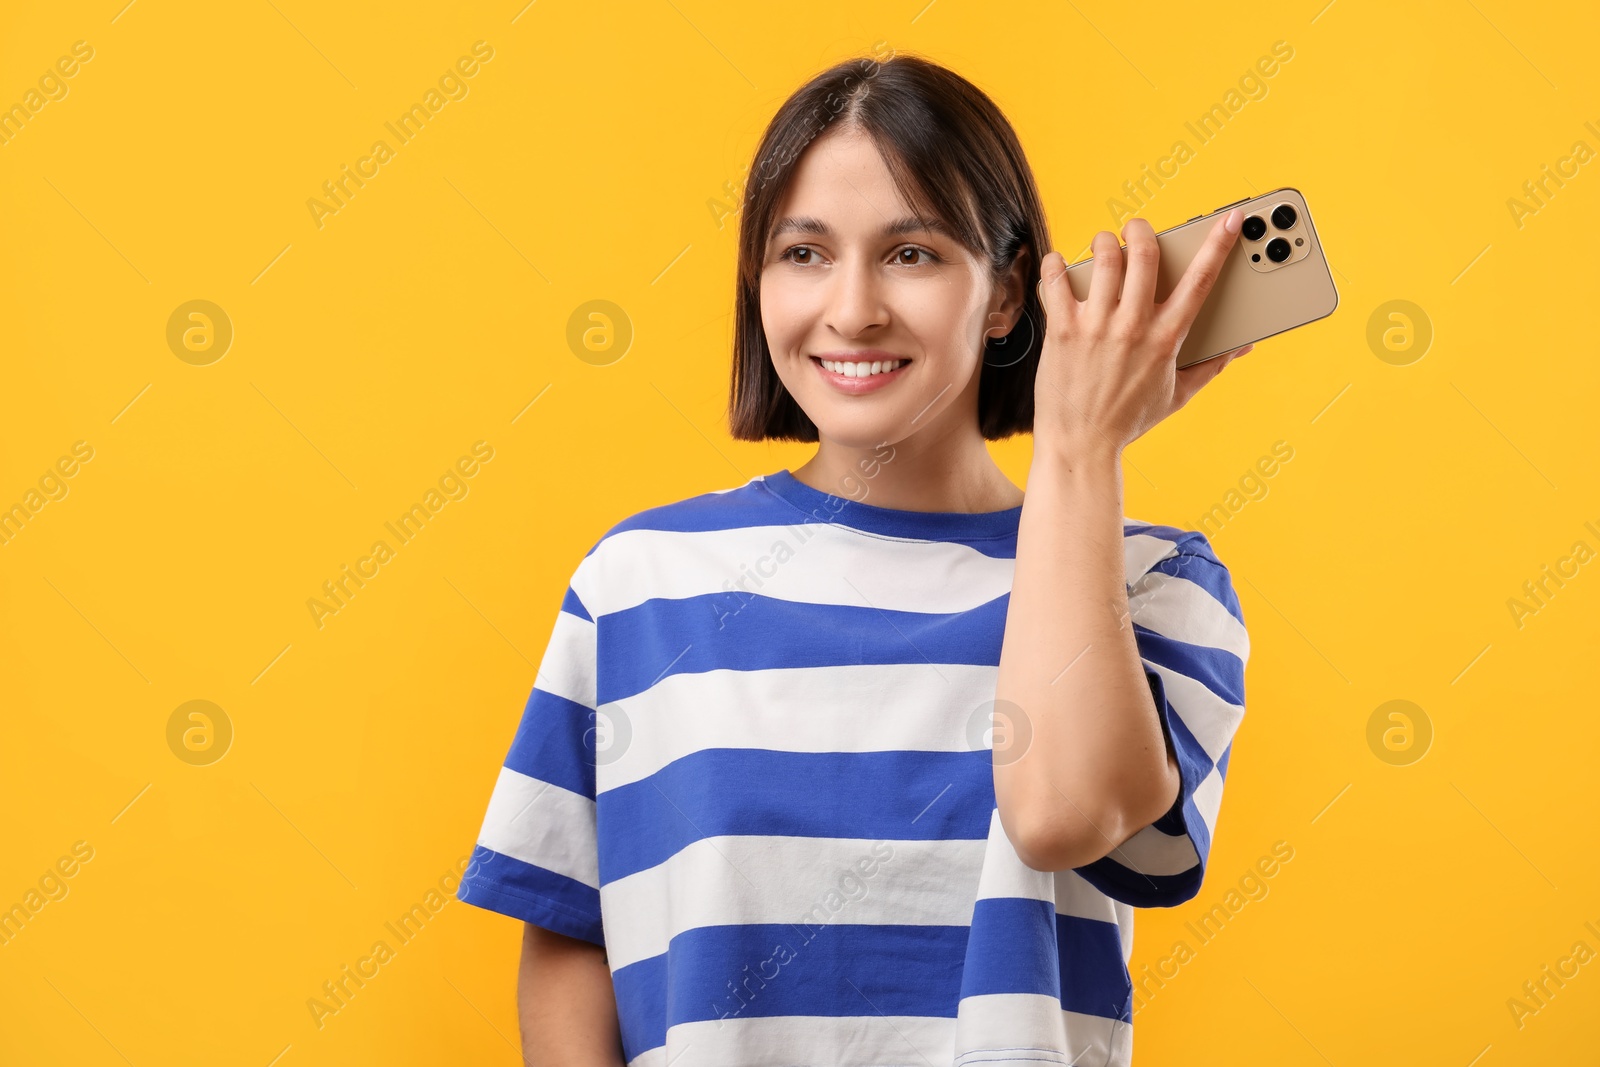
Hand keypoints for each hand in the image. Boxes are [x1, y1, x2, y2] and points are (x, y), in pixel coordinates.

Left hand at [1032, 209, 1254, 459]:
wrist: (1081, 445)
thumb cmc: (1128, 421)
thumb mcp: (1177, 395)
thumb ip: (1211, 367)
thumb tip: (1241, 347)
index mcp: (1166, 339)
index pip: (1200, 281)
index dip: (1219, 244)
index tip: (1230, 219)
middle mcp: (1133, 327)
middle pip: (1145, 254)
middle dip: (1143, 230)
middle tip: (1137, 230)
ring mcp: (1096, 327)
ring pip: (1104, 258)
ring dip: (1104, 241)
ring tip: (1102, 245)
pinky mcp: (1062, 331)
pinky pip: (1056, 282)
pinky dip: (1055, 265)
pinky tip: (1058, 264)